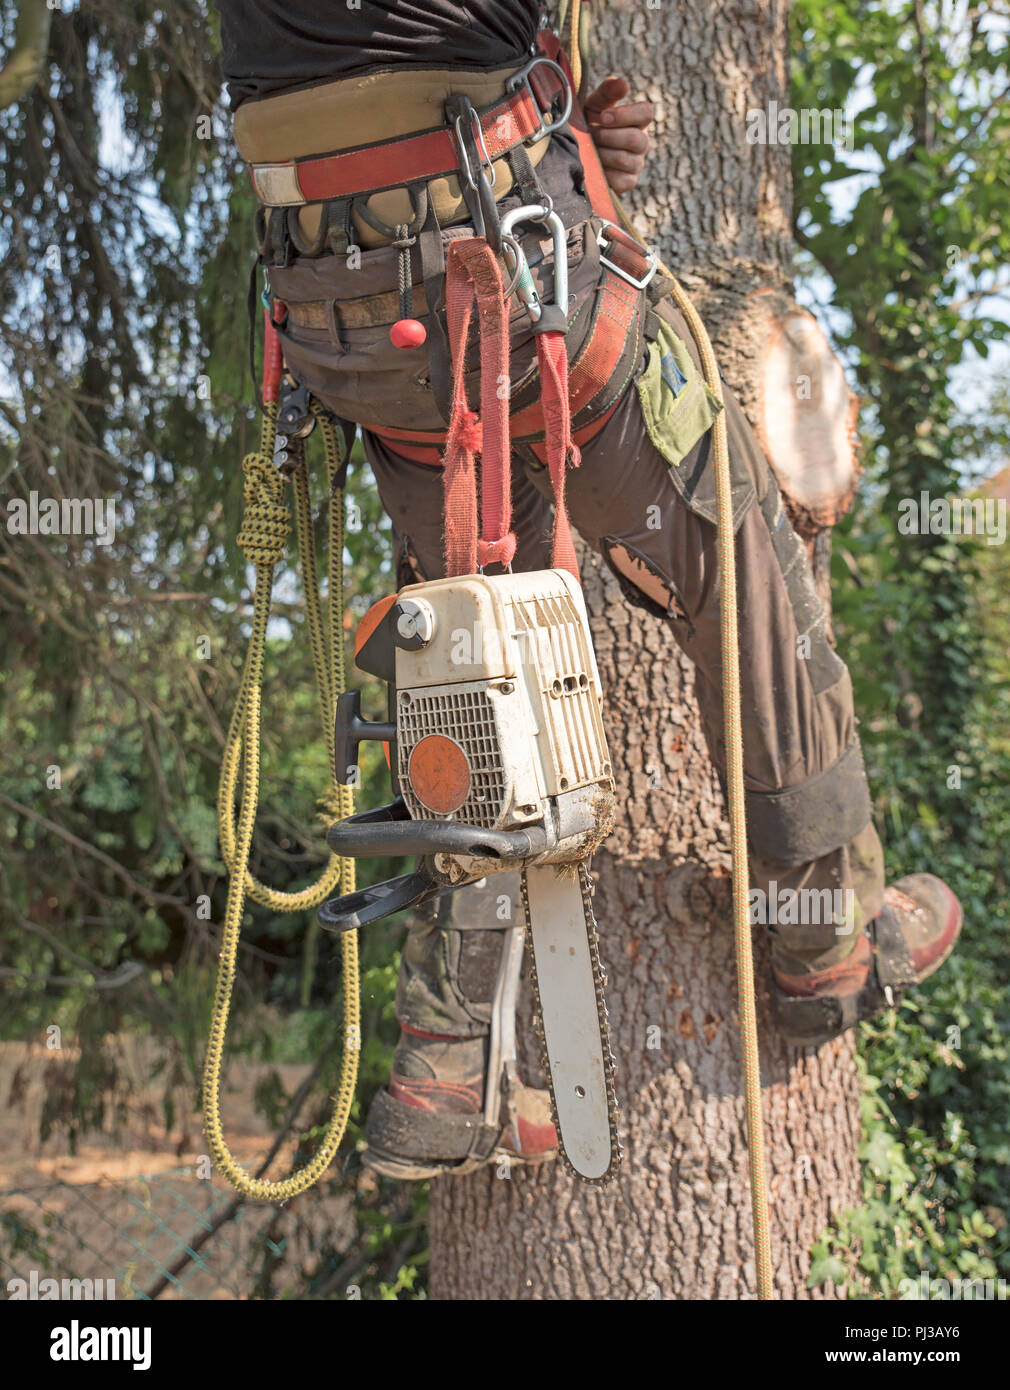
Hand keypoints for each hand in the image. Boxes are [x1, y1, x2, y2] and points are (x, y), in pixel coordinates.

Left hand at [584, 76, 654, 193]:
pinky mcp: (629, 182)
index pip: (646, 112)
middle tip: (592, 134)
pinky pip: (621, 179)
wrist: (577, 151)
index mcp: (637, 120)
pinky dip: (604, 172)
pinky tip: (595, 165)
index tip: (603, 116)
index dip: (624, 115)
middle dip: (608, 136)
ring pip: (626, 159)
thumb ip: (608, 91)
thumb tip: (623, 84)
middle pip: (636, 139)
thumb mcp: (594, 104)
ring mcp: (637, 164)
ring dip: (603, 153)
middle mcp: (642, 142)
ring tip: (591, 149)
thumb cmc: (589, 123)